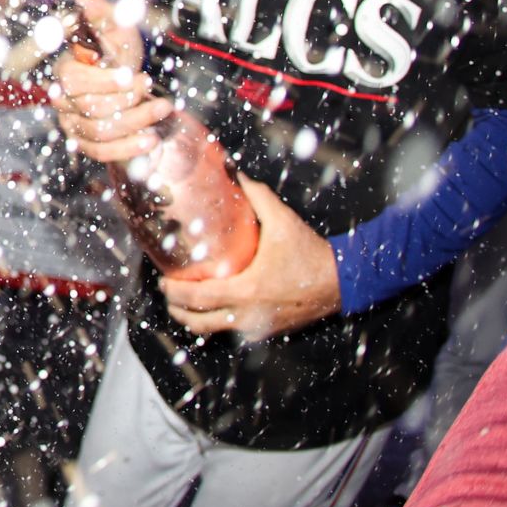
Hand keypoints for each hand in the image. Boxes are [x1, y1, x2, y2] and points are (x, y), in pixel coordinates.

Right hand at [51, 0, 169, 161]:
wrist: (128, 84)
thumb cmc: (119, 55)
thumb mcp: (118, 32)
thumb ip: (103, 15)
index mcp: (66, 71)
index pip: (75, 81)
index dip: (105, 81)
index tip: (133, 75)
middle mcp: (63, 100)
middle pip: (90, 108)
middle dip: (127, 99)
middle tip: (152, 87)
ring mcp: (73, 124)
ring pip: (100, 131)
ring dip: (137, 121)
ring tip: (163, 108)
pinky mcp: (86, 144)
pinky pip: (102, 153)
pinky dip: (128, 149)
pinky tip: (150, 139)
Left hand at [159, 177, 340, 338]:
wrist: (343, 281)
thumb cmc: (311, 253)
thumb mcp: (283, 221)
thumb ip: (258, 196)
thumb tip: (236, 175)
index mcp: (246, 291)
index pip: (198, 298)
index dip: (175, 292)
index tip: (163, 281)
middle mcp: (248, 314)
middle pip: (198, 322)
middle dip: (177, 309)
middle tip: (168, 292)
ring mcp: (257, 326)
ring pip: (213, 330)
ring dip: (194, 318)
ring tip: (183, 302)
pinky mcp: (267, 331)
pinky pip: (232, 330)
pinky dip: (216, 321)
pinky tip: (212, 305)